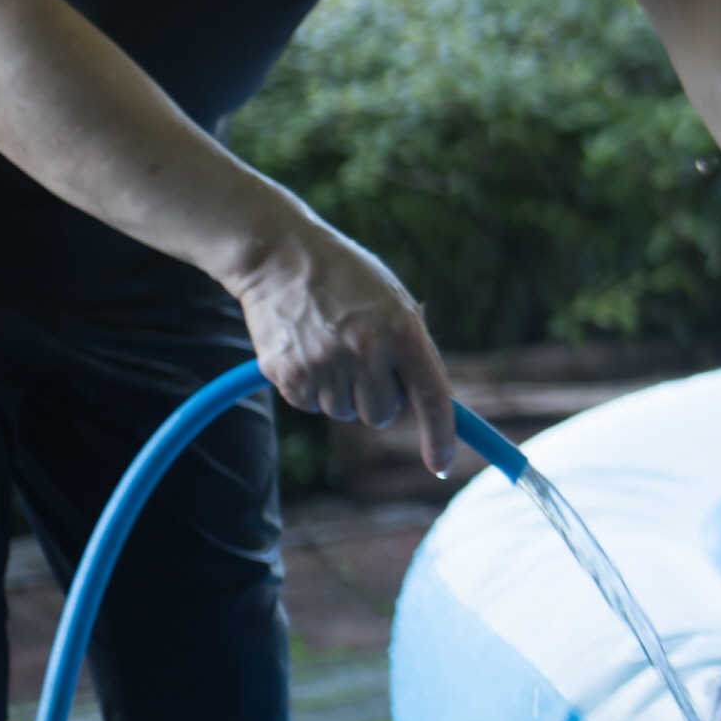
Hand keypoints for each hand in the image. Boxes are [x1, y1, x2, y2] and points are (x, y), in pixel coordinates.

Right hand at [228, 212, 459, 475]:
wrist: (280, 256)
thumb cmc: (348, 279)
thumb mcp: (395, 302)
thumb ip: (412, 350)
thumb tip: (429, 404)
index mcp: (403, 331)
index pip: (432, 398)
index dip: (439, 436)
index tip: (439, 464)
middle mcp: (366, 351)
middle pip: (381, 415)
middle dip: (379, 398)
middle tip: (365, 361)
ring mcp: (323, 364)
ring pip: (345, 412)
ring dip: (343, 391)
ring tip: (331, 345)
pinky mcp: (286, 374)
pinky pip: (310, 405)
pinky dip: (311, 388)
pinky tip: (306, 351)